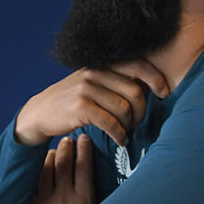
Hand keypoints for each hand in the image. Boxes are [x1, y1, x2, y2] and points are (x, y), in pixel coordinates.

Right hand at [14, 60, 169, 146]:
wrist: (40, 112)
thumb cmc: (71, 101)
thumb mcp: (91, 83)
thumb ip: (115, 81)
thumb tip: (148, 88)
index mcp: (101, 64)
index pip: (138, 64)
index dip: (156, 78)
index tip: (164, 93)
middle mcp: (94, 72)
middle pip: (135, 92)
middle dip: (142, 112)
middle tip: (137, 123)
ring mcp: (86, 88)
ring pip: (124, 109)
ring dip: (130, 126)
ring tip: (126, 132)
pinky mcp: (80, 107)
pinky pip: (111, 123)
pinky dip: (120, 134)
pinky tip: (120, 140)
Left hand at [22, 134, 96, 203]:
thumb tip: (123, 198)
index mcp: (85, 202)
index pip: (85, 167)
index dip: (85, 150)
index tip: (86, 139)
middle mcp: (65, 199)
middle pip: (65, 163)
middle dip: (67, 147)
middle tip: (69, 139)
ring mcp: (47, 203)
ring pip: (47, 170)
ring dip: (51, 156)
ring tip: (55, 149)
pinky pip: (32, 183)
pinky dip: (36, 171)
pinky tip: (39, 166)